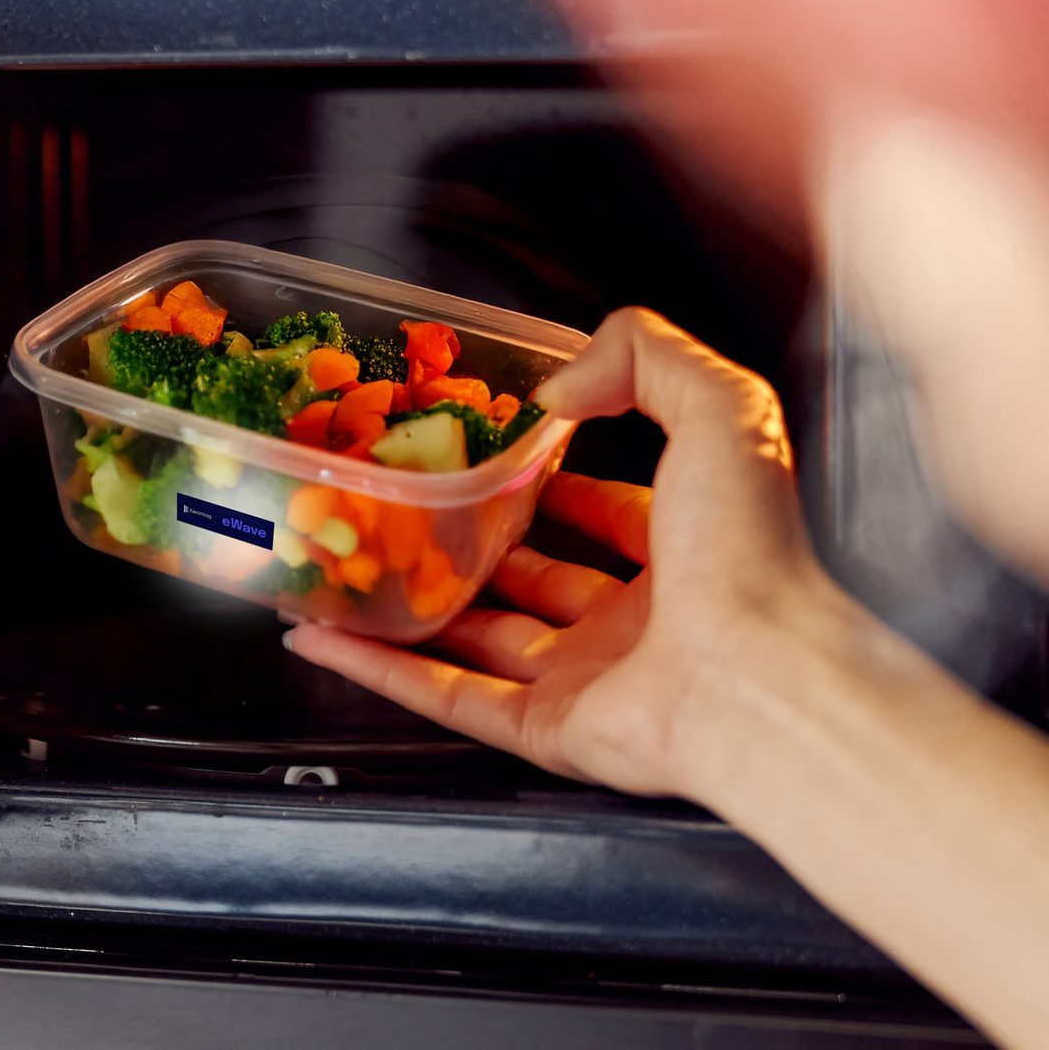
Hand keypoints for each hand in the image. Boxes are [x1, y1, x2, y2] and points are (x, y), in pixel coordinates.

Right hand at [285, 307, 877, 799]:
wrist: (758, 681)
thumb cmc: (752, 555)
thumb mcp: (721, 409)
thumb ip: (648, 359)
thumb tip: (557, 388)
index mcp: (685, 553)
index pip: (608, 514)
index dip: (554, 483)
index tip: (495, 454)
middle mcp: (637, 624)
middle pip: (535, 583)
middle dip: (474, 548)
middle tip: (409, 514)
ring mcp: (587, 682)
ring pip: (477, 643)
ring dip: (411, 611)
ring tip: (350, 575)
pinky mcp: (543, 732)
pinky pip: (448, 697)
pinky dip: (383, 671)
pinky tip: (332, 639)